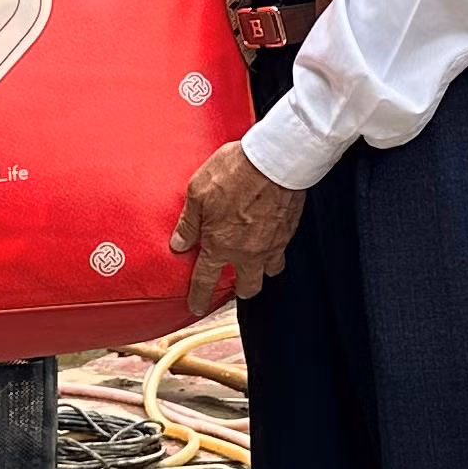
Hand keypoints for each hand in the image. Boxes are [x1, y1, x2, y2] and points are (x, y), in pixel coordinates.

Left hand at [171, 142, 306, 318]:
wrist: (275, 160)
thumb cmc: (234, 172)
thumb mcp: (198, 192)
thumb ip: (189, 223)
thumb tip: (179, 244)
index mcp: (220, 244)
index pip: (205, 281)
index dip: (199, 297)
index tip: (196, 307)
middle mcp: (247, 252)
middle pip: (248, 287)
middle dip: (240, 289)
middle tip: (233, 281)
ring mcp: (272, 244)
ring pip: (270, 271)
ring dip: (261, 269)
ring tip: (253, 258)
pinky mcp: (289, 231)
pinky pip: (282, 250)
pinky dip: (274, 249)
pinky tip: (268, 236)